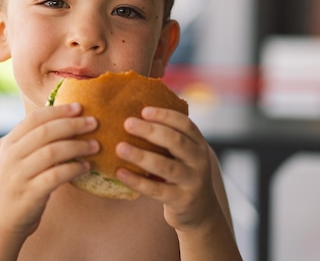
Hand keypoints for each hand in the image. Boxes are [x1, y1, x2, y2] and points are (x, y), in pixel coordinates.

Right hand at [0, 103, 98, 237]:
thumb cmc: (19, 184)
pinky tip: (86, 167)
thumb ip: (35, 141)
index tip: (79, 107)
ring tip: (95, 145)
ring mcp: (19, 175)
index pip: (34, 119)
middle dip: (72, 125)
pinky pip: (56, 176)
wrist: (2, 220)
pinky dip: (74, 169)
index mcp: (10, 143)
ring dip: (77, 146)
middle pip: (45, 132)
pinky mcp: (29, 194)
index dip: (58, 111)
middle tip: (94, 123)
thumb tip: (67, 119)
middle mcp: (11, 157)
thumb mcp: (19, 158)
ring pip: (52, 152)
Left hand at [114, 107, 220, 230]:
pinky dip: (137, 181)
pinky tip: (120, 173)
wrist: (200, 209)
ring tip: (120, 148)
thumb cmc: (181, 172)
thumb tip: (132, 114)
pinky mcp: (181, 200)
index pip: (185, 125)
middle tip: (127, 123)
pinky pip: (156, 189)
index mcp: (198, 144)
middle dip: (151, 131)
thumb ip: (166, 137)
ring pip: (166, 167)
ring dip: (141, 156)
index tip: (143, 111)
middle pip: (176, 142)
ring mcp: (192, 181)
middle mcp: (199, 161)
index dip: (165, 116)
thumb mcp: (182, 153)